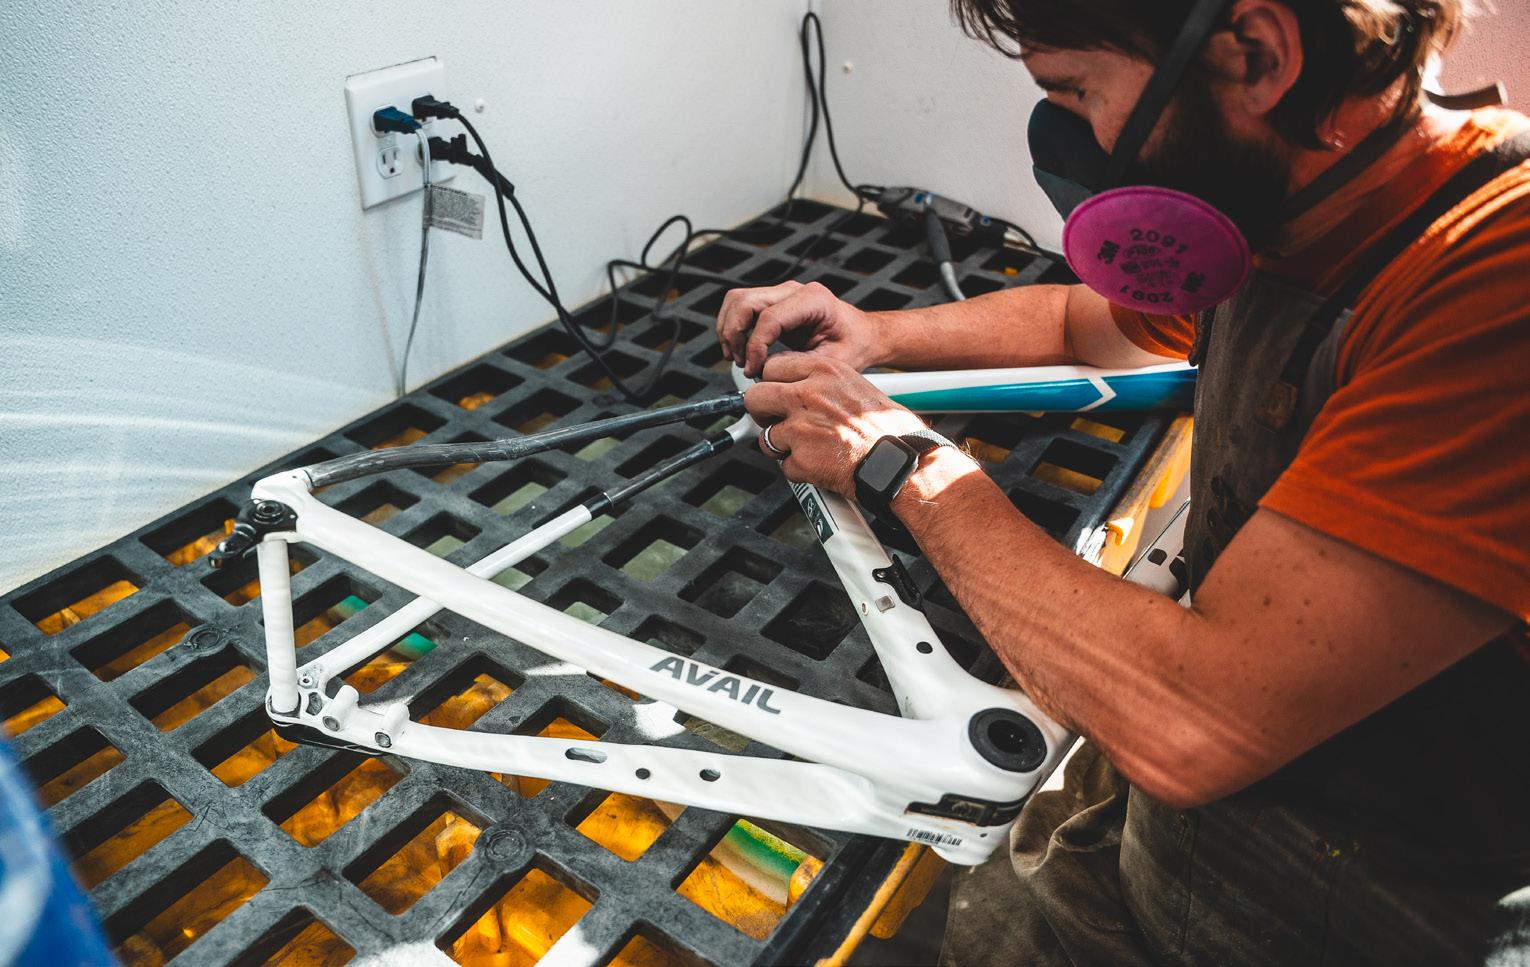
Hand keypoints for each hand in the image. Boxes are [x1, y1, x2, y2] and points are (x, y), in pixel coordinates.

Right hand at [716, 281, 883, 377]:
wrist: (862, 335)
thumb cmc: (854, 345)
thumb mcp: (833, 361)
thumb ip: (800, 364)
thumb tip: (767, 368)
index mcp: (813, 300)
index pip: (769, 317)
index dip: (755, 346)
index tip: (754, 368)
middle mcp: (794, 291)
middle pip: (744, 302)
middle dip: (735, 335)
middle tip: (741, 362)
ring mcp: (781, 294)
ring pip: (736, 300)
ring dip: (729, 330)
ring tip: (737, 357)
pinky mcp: (773, 302)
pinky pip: (742, 307)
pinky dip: (734, 327)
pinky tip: (741, 350)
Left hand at [743, 353, 930, 497]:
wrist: (901, 462)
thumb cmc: (888, 430)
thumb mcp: (857, 386)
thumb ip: (823, 384)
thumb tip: (796, 387)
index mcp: (825, 370)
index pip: (772, 367)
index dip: (772, 384)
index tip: (776, 394)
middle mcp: (809, 394)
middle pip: (755, 397)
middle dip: (761, 413)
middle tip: (775, 422)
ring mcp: (802, 427)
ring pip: (765, 437)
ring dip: (781, 447)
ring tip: (806, 449)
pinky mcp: (801, 458)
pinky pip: (783, 466)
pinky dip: (798, 470)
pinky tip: (819, 465)